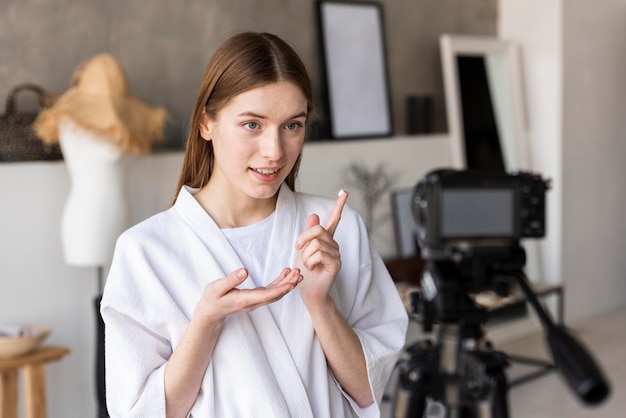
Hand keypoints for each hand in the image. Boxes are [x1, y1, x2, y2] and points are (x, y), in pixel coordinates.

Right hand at [195, 267, 302, 320]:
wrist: (211, 310)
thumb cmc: (213, 298)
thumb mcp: (217, 288)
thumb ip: (231, 280)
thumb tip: (244, 271)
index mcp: (245, 300)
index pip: (266, 296)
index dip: (280, 289)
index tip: (291, 283)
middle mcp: (253, 302)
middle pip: (275, 295)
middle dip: (289, 285)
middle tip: (299, 274)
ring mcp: (255, 300)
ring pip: (275, 293)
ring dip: (287, 283)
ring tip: (297, 273)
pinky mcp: (255, 296)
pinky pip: (271, 290)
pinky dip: (280, 282)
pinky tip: (286, 272)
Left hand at [294, 191, 347, 307]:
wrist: (308, 292)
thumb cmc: (304, 272)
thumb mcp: (303, 249)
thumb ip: (309, 234)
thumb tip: (315, 215)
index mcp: (326, 240)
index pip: (334, 219)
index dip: (339, 205)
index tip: (344, 192)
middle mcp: (334, 245)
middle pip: (318, 230)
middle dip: (303, 238)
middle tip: (297, 249)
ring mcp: (336, 254)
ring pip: (316, 243)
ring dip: (305, 255)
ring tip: (307, 265)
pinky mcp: (336, 264)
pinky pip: (319, 254)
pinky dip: (309, 261)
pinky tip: (311, 269)